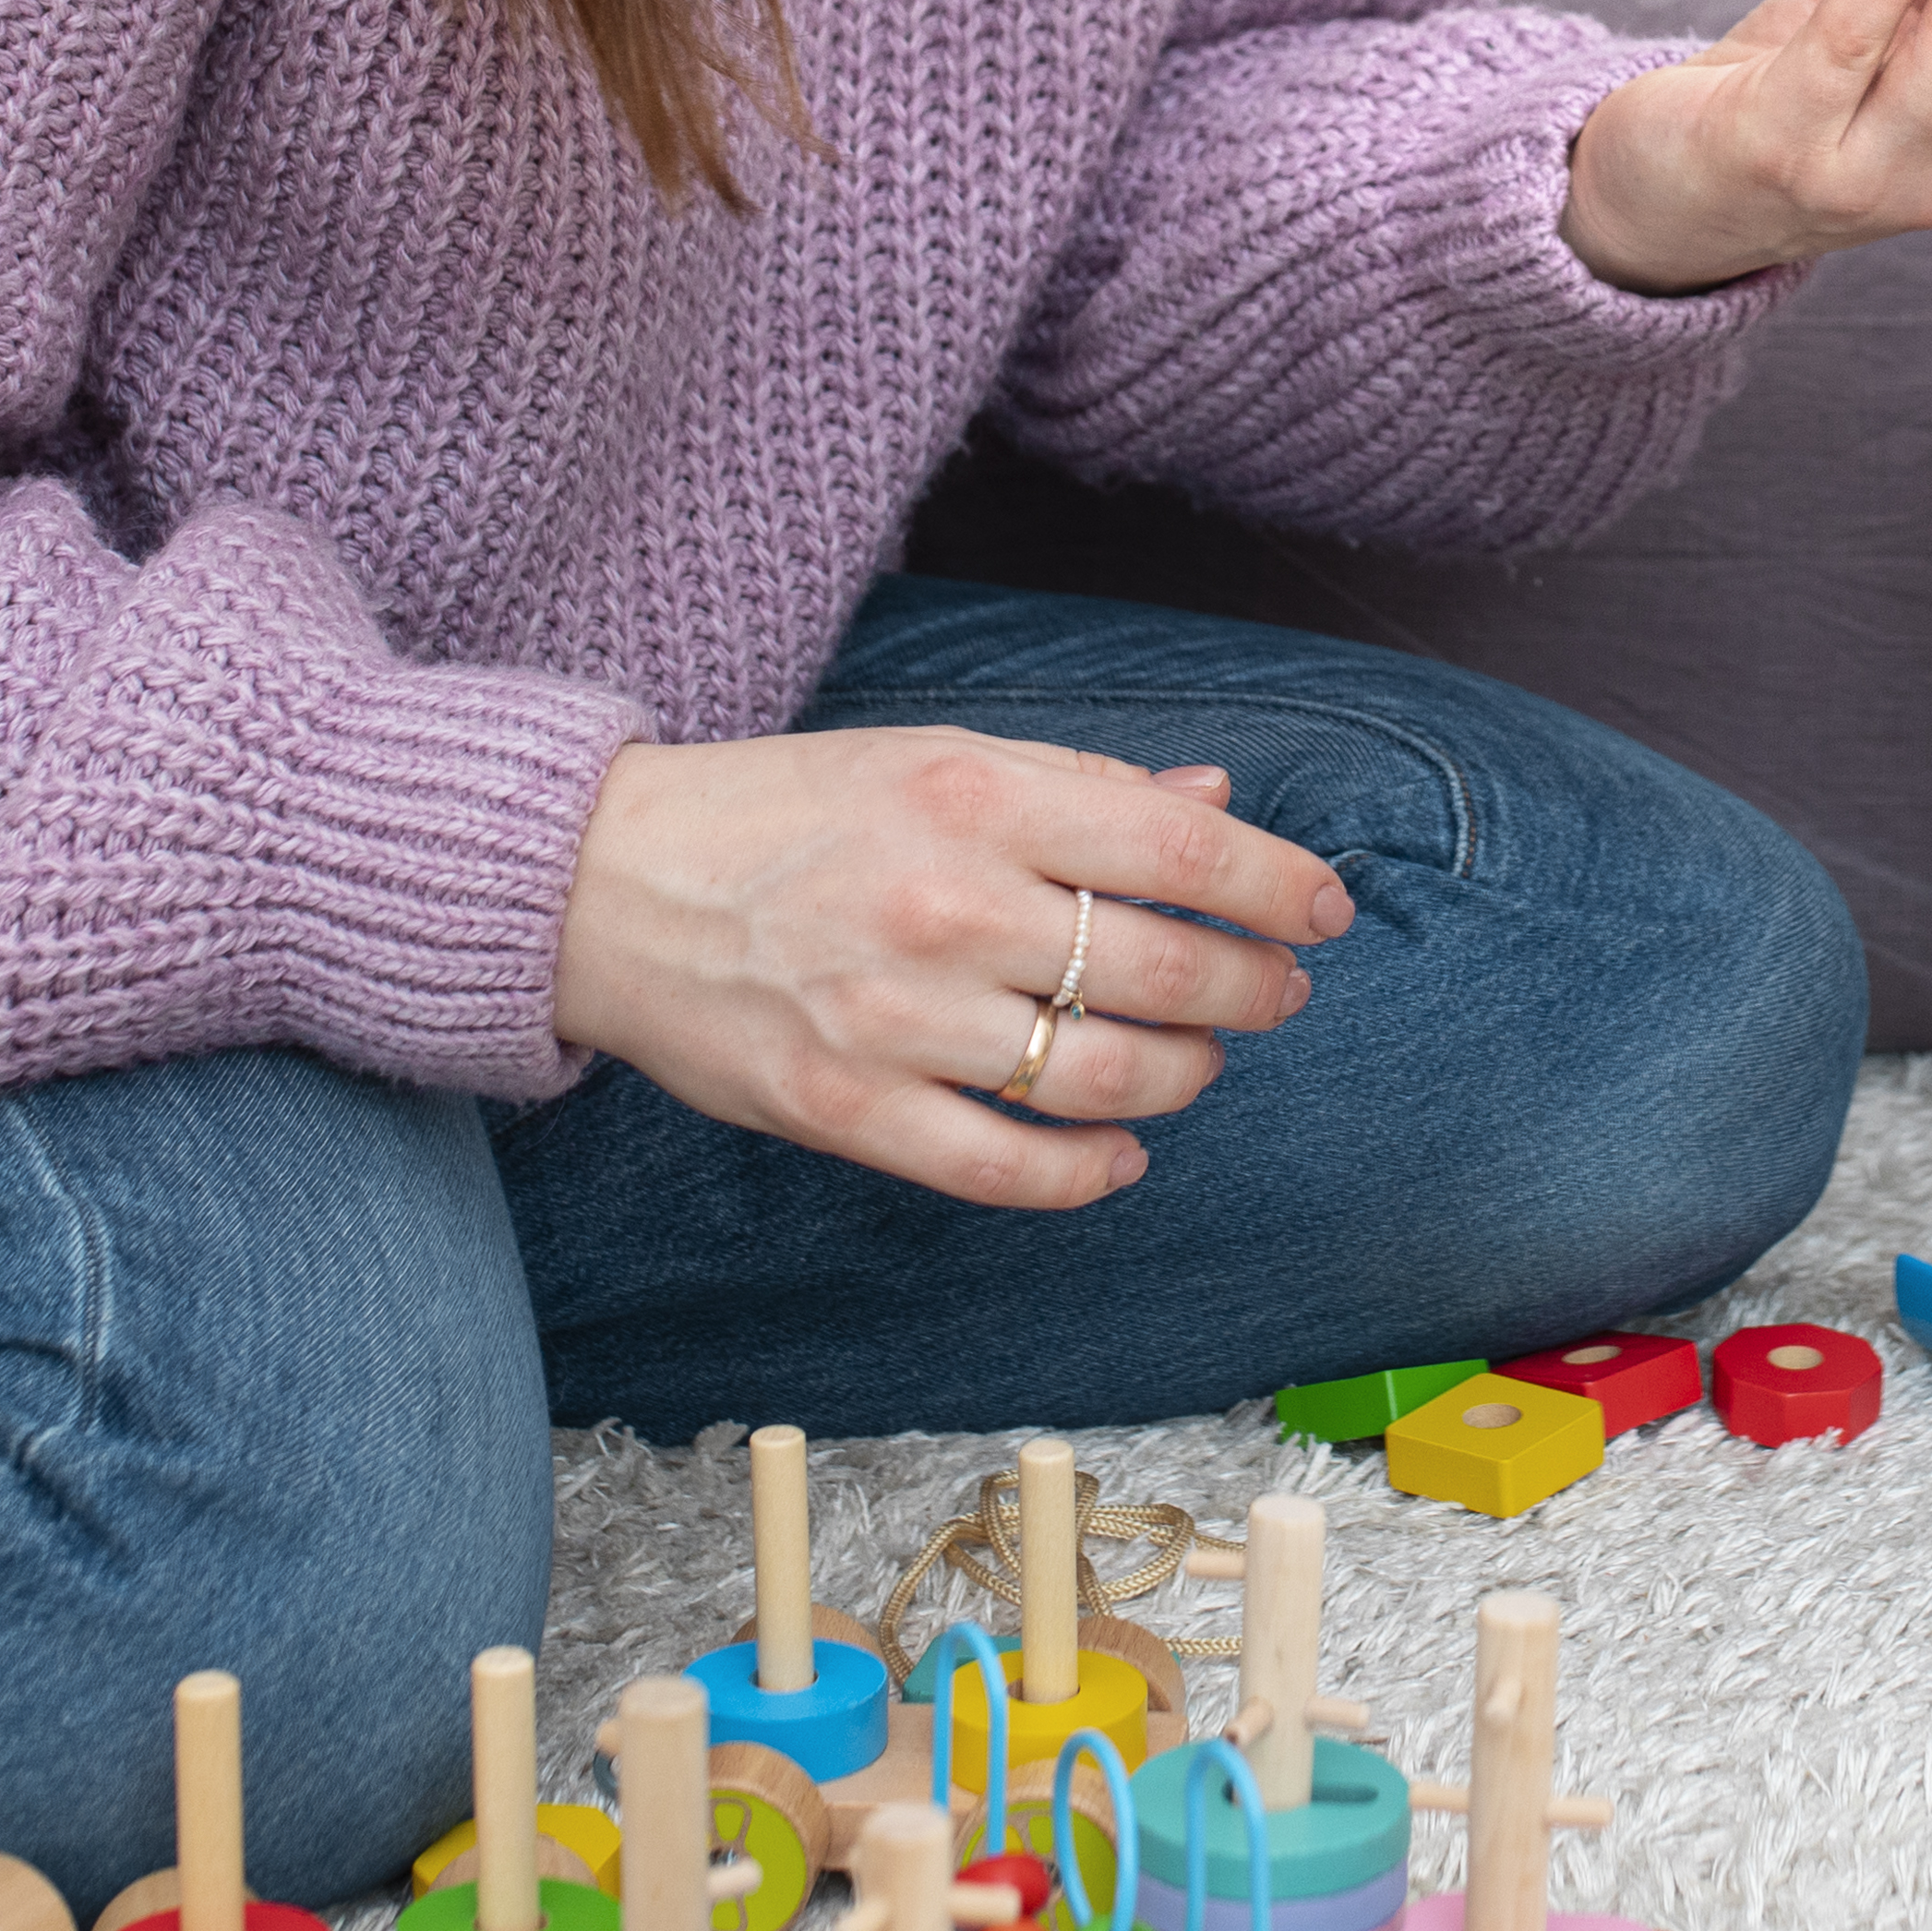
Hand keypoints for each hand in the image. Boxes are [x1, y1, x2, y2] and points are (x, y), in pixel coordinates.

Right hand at [550, 725, 1353, 1209]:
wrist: (609, 884)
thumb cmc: (789, 811)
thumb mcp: (935, 757)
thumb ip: (1080, 785)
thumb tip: (1216, 803)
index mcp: (974, 795)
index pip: (1181, 852)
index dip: (1277, 887)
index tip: (1321, 910)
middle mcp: (944, 903)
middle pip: (1161, 971)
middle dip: (1249, 989)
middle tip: (1272, 992)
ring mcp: (895, 1017)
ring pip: (1106, 1076)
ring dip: (1185, 1077)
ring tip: (1198, 1061)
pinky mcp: (846, 1111)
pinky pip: (1009, 1170)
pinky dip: (1091, 1173)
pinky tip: (1123, 1152)